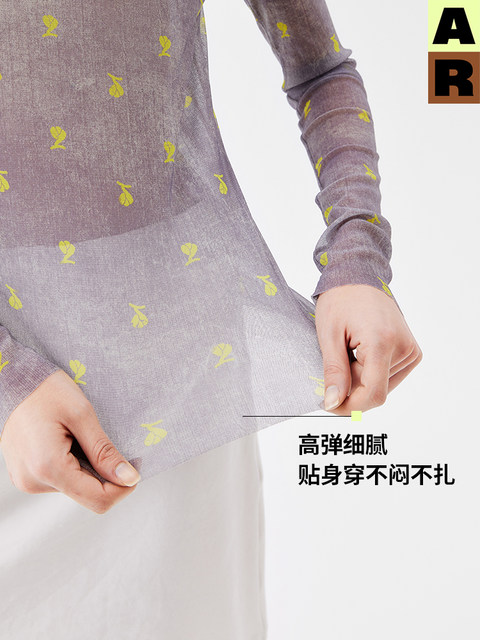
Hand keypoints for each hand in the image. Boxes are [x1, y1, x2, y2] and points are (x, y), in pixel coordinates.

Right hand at [0, 369, 140, 513]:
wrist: (12, 380)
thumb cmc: (46, 390)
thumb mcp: (82, 415)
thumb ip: (105, 451)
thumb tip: (129, 479)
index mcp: (48, 467)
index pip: (98, 499)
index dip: (123, 487)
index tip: (134, 465)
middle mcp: (34, 482)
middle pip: (88, 495)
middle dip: (106, 475)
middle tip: (106, 442)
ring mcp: (27, 480)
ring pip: (75, 487)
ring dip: (87, 467)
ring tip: (78, 436)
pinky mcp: (26, 475)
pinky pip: (61, 480)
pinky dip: (73, 465)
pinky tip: (67, 441)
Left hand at [314, 284, 421, 414]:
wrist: (359, 276)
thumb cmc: (340, 300)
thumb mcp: (329, 335)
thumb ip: (334, 372)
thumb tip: (333, 403)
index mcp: (383, 342)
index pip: (373, 394)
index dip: (350, 406)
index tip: (329, 405)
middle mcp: (404, 348)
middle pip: (375, 390)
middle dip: (351, 388)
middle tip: (334, 364)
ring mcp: (411, 350)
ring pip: (382, 386)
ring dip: (360, 379)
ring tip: (348, 353)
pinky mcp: (412, 352)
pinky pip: (388, 376)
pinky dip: (370, 373)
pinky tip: (359, 353)